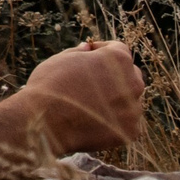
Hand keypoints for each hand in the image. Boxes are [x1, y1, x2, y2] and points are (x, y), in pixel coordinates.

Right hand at [22, 40, 145, 152]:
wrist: (45, 123)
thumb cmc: (50, 86)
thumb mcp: (61, 59)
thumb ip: (80, 52)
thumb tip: (87, 49)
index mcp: (119, 59)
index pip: (118, 49)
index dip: (101, 52)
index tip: (88, 59)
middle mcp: (133, 82)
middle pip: (129, 76)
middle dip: (113, 77)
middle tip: (90, 85)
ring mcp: (134, 109)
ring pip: (128, 101)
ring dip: (115, 102)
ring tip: (89, 108)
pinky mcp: (130, 131)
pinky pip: (124, 124)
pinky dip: (112, 123)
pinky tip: (92, 123)